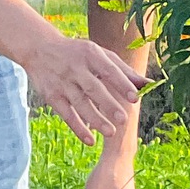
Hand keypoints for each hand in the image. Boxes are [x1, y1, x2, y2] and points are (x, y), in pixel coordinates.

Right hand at [10, 31, 142, 145]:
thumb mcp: (99, 54)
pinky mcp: (52, 96)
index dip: (122, 83)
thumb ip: (124, 70)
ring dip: (95, 119)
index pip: (109, 69)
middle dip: (108, 104)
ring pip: (80, 103)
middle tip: (124, 119)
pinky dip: (78, 128)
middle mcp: (75, 68)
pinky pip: (66, 114)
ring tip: (111, 132)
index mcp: (91, 54)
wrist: (39, 48)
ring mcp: (62, 82)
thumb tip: (150, 84)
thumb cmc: (78, 53)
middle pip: (93, 88)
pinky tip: (90, 140)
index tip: (135, 97)